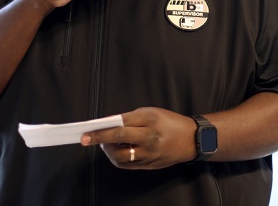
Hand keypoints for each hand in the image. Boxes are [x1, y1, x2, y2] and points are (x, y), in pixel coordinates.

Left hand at [81, 107, 196, 169]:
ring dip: (108, 151)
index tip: (86, 132)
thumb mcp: (151, 112)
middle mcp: (150, 138)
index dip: (101, 130)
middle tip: (86, 139)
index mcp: (150, 120)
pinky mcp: (150, 165)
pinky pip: (128, 164)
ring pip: (121, 156)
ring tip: (105, 144)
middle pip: (119, 140)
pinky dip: (118, 159)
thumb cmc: (170, 122)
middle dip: (99, 140)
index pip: (120, 125)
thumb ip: (130, 118)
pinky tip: (115, 152)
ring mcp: (150, 154)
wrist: (191, 139)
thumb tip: (109, 124)